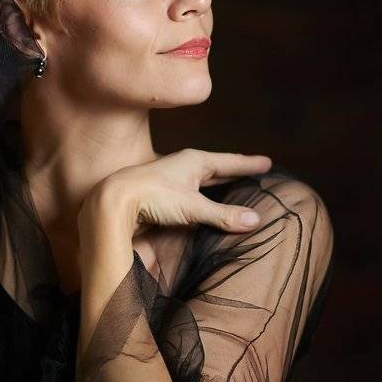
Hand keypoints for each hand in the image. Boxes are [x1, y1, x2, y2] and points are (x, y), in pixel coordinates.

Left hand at [88, 149, 273, 237]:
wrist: (113, 200)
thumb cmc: (152, 197)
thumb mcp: (193, 207)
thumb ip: (223, 215)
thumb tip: (255, 220)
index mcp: (195, 161)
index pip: (230, 162)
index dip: (249, 164)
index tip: (268, 163)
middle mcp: (183, 166)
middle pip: (217, 168)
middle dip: (235, 171)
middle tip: (254, 172)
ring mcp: (171, 179)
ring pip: (201, 181)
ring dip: (217, 185)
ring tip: (232, 187)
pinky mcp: (161, 194)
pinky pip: (189, 193)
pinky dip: (202, 197)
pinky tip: (203, 204)